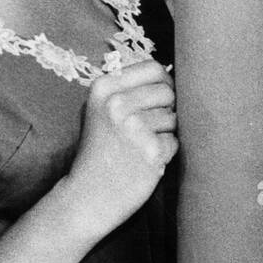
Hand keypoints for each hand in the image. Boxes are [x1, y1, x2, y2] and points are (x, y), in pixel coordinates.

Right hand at [64, 60, 177, 235]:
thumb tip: (172, 74)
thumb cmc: (100, 150)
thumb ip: (129, 88)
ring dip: (164, 133)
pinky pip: (175, 142)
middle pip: (168, 92)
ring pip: (174, 118)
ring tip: (140, 146)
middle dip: (165, 109)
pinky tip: (144, 161)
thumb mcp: (102, 110)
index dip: (164, 83)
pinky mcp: (151, 151)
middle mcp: (118, 104)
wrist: (87, 194)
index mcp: (104, 88)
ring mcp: (135, 127)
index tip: (157, 98)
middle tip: (147, 129)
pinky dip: (165, 153)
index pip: (155, 68)